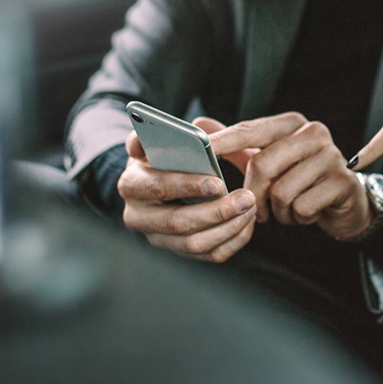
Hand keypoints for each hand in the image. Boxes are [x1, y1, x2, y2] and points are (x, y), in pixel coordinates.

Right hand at [118, 131, 256, 262]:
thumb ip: (158, 130)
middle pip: (178, 223)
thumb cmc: (160, 157)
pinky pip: (209, 255)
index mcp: (131, 185)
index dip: (188, 186)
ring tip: (251, 208)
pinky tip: (247, 222)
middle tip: (246, 198)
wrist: (153, 182)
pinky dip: (233, 240)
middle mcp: (138, 218)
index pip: (158, 187)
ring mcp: (158, 239)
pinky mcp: (179, 252)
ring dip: (228, 227)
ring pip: (195, 244)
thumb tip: (186, 128)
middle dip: (216, 212)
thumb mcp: (153, 140)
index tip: (218, 182)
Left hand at [208, 112, 372, 239]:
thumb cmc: (299, 179)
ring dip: (278, 210)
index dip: (224, 141)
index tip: (201, 149)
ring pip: (282, 191)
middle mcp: (314, 133)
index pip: (250, 130)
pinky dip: (297, 218)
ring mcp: (332, 157)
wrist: (345, 202)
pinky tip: (305, 214)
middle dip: (253, 193)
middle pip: (262, 164)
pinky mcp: (343, 182)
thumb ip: (235, 144)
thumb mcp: (267, 159)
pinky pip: (302, 207)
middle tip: (254, 209)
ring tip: (287, 209)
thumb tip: (199, 125)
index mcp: (291, 123)